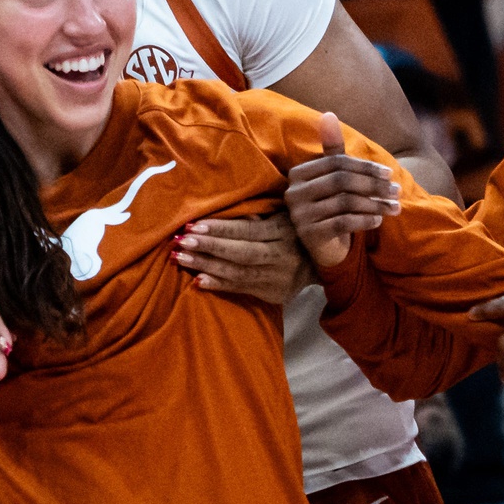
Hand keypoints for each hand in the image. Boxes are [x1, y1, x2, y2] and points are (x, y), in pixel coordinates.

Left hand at [173, 213, 315, 302]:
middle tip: (181, 241)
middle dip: (209, 247)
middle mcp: (281, 255)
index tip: (193, 225)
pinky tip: (198, 281)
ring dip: (206, 266)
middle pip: (240, 253)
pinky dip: (219, 285)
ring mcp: (278, 277)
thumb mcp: (282, 216)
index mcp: (282, 231)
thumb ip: (257, 215)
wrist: (322, 264)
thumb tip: (223, 210)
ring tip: (181, 258)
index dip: (220, 229)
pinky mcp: (274, 293)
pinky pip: (242, 289)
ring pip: (238, 273)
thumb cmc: (294, 232)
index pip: (246, 230)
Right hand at [285, 112, 400, 268]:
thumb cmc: (332, 204)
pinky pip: (343, 222)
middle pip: (342, 182)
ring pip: (345, 203)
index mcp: (298, 174)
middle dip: (374, 186)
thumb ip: (333, 149)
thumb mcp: (335, 177)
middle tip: (396, 191)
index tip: (389, 174)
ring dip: (375, 204)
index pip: (337, 163)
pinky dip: (364, 220)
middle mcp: (294, 193)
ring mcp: (300, 215)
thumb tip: (328, 114)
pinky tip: (378, 220)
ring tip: (394, 207)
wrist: (324, 245)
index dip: (365, 167)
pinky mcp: (309, 235)